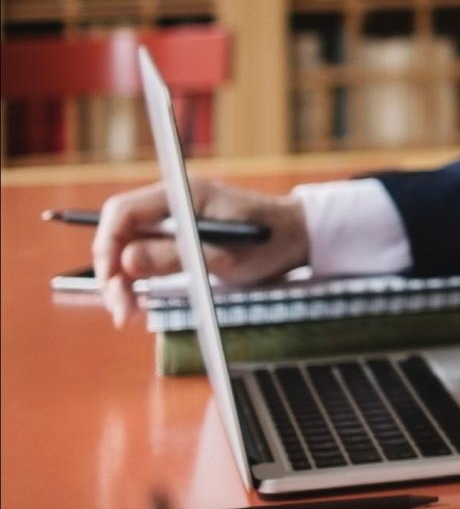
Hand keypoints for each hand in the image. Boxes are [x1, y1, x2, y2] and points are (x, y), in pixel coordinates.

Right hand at [91, 178, 309, 327]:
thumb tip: (126, 261)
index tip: (111, 280)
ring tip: (128, 314)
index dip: (108, 245)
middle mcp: (174, 203)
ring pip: (130, 247)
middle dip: (112, 271)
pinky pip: (147, 255)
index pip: (122, 212)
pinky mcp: (181, 237)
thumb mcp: (224, 255)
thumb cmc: (271, 241)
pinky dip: (139, 279)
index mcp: (183, 194)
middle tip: (121, 311)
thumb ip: (175, 256)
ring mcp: (177, 220)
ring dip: (123, 280)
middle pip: (121, 232)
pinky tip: (138, 302)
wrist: (301, 238)